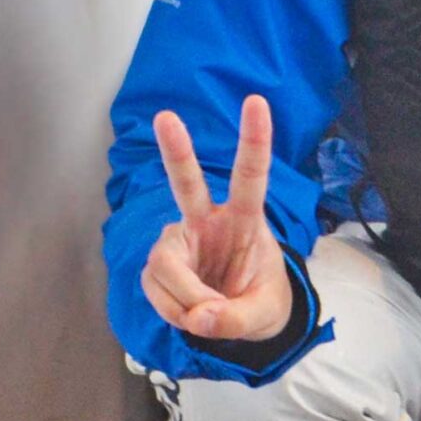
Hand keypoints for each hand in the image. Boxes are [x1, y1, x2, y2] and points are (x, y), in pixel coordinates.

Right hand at [140, 95, 295, 342]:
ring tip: (206, 316)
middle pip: (187, 184)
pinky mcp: (159, 263)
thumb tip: (201, 317)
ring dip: (185, 300)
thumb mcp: (263, 315)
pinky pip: (156, 289)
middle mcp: (207, 221)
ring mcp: (179, 240)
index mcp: (245, 220)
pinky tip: (190, 314)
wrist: (240, 317)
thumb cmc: (259, 301)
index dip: (254, 141)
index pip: (251, 177)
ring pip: (166, 265)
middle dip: (176, 152)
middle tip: (165, 117)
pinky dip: (174, 311)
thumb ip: (236, 319)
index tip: (257, 101)